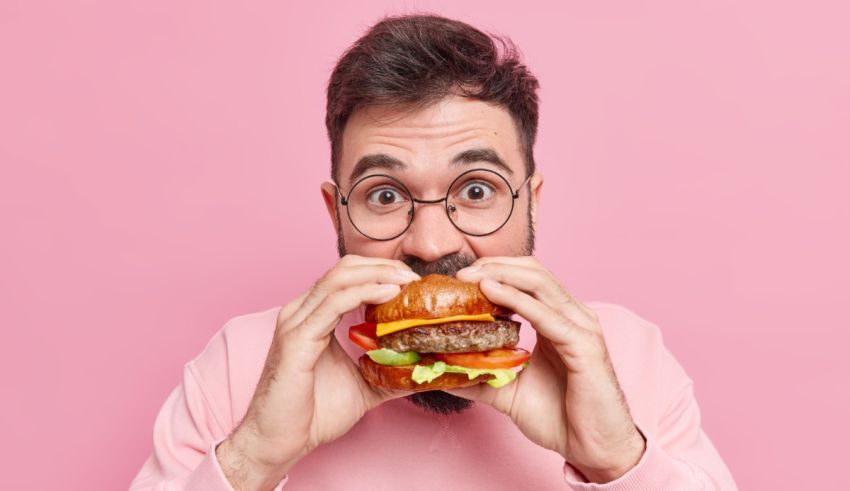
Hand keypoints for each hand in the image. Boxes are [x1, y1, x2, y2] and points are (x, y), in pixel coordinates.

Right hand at [216, 255, 418, 488]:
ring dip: (378, 275)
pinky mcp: (297, 338)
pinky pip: (334, 302)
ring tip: (407, 282)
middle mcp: (301, 311)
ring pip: (340, 278)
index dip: (381, 271)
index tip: (413, 282)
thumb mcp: (363, 386)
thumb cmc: (313, 415)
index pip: (348, 276)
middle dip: (384, 267)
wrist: (279, 443)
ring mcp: (297, 321)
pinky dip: (364, 292)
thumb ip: (390, 372)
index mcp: (313, 316)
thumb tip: (425, 369)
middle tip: (415, 279)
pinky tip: (388, 295)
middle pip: (345, 268)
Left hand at [453, 256, 645, 482]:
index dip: (494, 272)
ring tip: (471, 278)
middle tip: (462, 274)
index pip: (527, 280)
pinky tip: (492, 293)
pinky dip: (517, 300)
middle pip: (533, 272)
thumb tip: (442, 372)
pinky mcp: (584, 344)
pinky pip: (547, 314)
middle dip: (495, 266)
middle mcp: (572, 316)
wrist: (594, 449)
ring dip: (502, 276)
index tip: (460, 280)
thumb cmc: (561, 419)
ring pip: (540, 284)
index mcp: (558, 320)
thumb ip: (481, 377)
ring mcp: (581, 326)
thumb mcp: (510, 392)